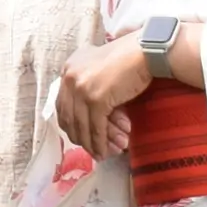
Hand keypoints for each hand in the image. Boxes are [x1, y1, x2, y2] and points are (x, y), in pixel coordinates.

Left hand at [52, 33, 155, 154]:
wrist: (144, 52)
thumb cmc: (127, 60)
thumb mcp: (98, 69)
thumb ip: (87, 85)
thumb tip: (86, 117)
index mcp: (68, 69)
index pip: (62, 104)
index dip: (70, 124)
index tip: (78, 136)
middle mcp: (70, 77)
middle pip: (68, 117)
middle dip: (79, 137)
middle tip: (89, 149)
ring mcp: (81, 88)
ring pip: (81, 125)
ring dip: (90, 144)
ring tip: (99, 154)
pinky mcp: (96, 99)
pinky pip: (96, 128)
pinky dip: (100, 142)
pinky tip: (104, 151)